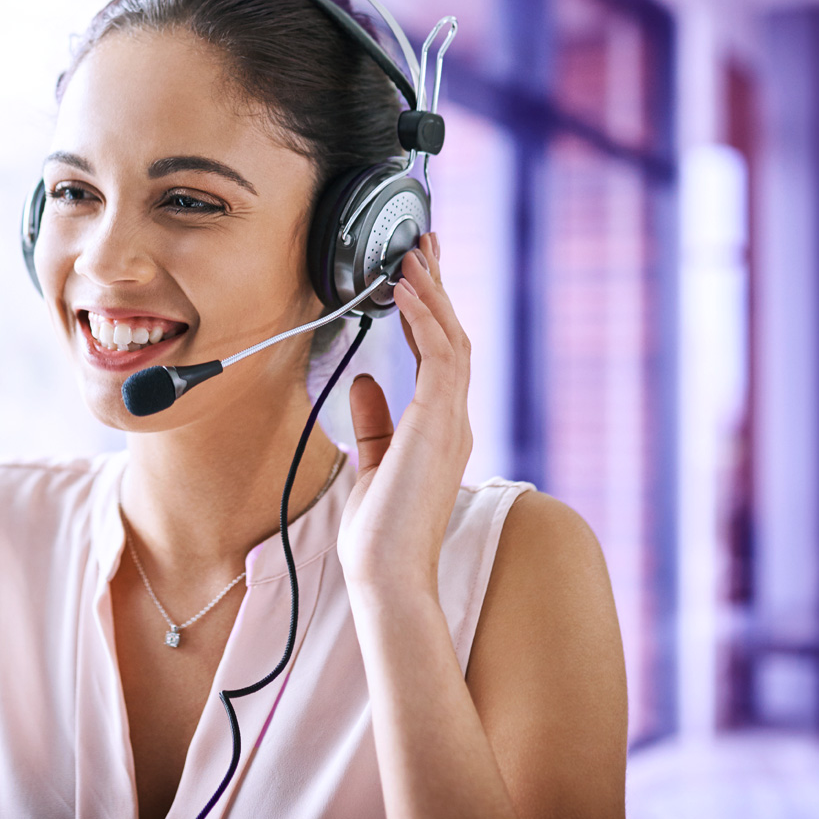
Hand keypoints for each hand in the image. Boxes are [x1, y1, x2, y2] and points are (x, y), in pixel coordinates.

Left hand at [337, 231, 473, 599]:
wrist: (387, 574)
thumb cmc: (380, 534)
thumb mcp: (372, 465)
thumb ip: (373, 422)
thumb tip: (366, 381)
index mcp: (440, 430)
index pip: (440, 357)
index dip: (431, 311)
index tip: (417, 275)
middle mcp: (453, 420)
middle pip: (451, 337)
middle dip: (437, 287)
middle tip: (423, 243)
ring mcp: (451, 421)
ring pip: (451, 338)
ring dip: (431, 292)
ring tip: (413, 252)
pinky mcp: (440, 423)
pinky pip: (440, 356)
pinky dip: (425, 317)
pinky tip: (407, 288)